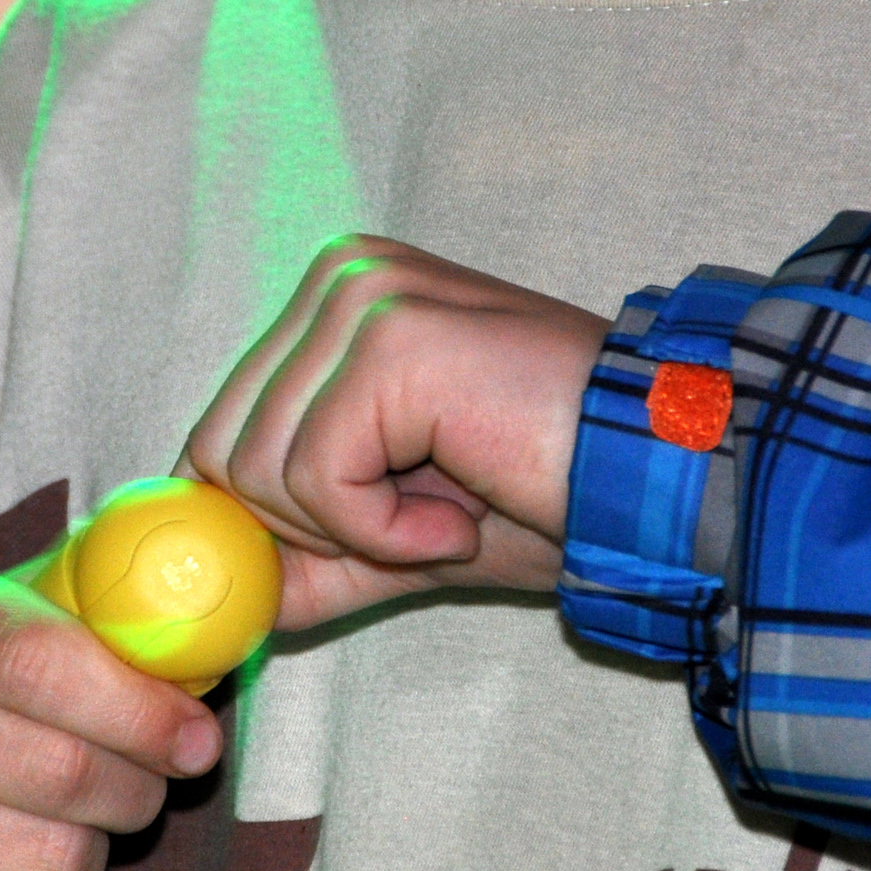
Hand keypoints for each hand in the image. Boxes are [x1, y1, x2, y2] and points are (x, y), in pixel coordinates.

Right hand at [0, 563, 222, 870]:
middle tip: (139, 791)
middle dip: (134, 791)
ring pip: (59, 860)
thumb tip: (202, 667)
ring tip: (53, 834)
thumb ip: (86, 634)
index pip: (43, 660)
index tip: (197, 740)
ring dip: (87, 857)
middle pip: (65, 770)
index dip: (142, 708)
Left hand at [179, 235, 606, 629]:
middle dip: (309, 528)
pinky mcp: (389, 341)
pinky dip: (381, 533)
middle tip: (418, 527)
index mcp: (331, 304)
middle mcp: (338, 278)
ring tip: (448, 514)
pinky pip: (315, 478)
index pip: (217, 432)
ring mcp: (361, 298)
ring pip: (255, 467)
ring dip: (354, 532)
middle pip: (219, 449)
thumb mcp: (391, 537)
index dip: (270, 522)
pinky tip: (456, 519)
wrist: (654, 484)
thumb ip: (299, 552)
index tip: (366, 543)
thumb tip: (216, 593)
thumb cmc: (543, 497)